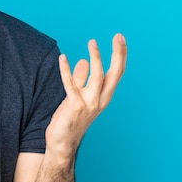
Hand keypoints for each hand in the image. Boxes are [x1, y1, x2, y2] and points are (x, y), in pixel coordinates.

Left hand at [45, 34, 126, 158]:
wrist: (62, 144)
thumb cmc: (70, 121)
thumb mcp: (78, 97)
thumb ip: (81, 79)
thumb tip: (84, 61)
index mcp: (102, 97)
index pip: (115, 73)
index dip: (119, 56)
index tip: (120, 39)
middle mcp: (99, 100)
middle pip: (114, 74)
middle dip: (117, 54)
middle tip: (119, 36)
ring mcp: (88, 104)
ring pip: (97, 77)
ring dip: (96, 58)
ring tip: (92, 42)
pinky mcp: (74, 106)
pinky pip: (70, 85)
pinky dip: (66, 70)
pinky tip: (62, 58)